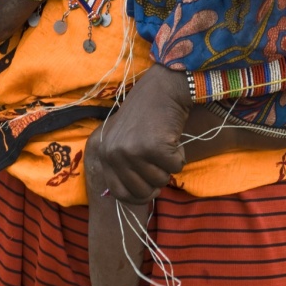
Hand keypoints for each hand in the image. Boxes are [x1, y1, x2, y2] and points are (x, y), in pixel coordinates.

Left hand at [96, 66, 191, 202]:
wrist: (162, 88)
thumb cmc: (146, 114)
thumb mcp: (123, 138)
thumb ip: (120, 164)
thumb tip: (124, 197)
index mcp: (104, 152)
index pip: (118, 192)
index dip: (138, 195)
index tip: (150, 188)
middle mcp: (114, 153)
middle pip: (141, 191)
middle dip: (157, 180)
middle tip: (160, 160)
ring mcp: (132, 150)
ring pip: (160, 180)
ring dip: (168, 165)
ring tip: (164, 142)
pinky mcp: (153, 146)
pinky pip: (175, 167)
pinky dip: (180, 155)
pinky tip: (172, 137)